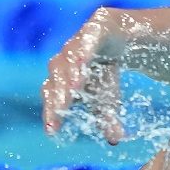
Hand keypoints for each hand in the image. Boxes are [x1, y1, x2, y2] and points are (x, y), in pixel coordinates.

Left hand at [41, 9, 124, 144]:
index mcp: (61, 80)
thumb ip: (107, 119)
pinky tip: (83, 61)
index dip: (51, 113)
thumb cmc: (104, 71)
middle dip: (59, 95)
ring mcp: (76, 43)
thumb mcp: (108, 99)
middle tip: (61, 109)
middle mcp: (63, 61)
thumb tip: (114, 141)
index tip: (52, 132)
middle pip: (56, 78)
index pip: (52, 98)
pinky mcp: (93, 28)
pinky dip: (83, 49)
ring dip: (70, 72)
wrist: (118, 35)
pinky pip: (86, 39)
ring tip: (74, 87)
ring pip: (67, 58)